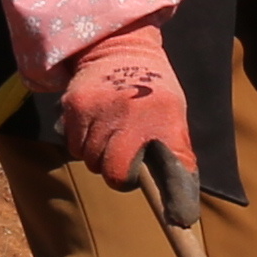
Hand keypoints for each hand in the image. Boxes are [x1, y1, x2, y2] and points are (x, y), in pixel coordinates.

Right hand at [51, 26, 191, 187]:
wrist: (119, 46)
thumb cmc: (151, 91)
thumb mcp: (173, 114)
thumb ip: (177, 153)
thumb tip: (182, 203)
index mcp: (164, 116)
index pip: (165, 167)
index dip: (161, 193)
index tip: (168, 210)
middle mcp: (131, 113)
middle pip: (114, 174)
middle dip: (117, 172)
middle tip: (123, 157)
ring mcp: (100, 108)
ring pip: (90, 161)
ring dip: (98, 157)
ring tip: (109, 136)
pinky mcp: (75, 106)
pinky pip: (74, 148)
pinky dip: (81, 145)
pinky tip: (94, 126)